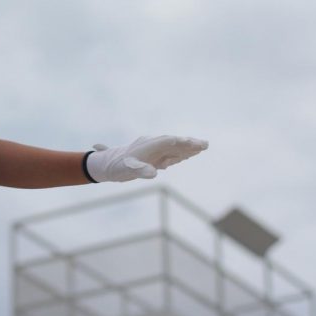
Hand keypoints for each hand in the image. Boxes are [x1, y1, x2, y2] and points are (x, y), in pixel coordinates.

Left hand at [85, 135, 207, 182]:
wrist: (110, 164)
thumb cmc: (119, 167)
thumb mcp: (128, 171)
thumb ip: (141, 171)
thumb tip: (153, 174)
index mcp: (147, 145)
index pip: (166, 141)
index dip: (179, 142)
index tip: (191, 142)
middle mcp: (153, 144)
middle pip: (174, 142)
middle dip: (189, 143)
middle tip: (205, 144)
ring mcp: (156, 149)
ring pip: (175, 147)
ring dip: (188, 147)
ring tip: (204, 146)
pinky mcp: (157, 156)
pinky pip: (172, 153)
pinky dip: (183, 152)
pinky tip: (193, 153)